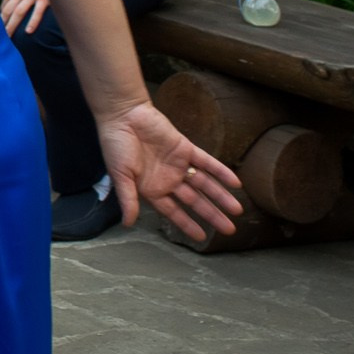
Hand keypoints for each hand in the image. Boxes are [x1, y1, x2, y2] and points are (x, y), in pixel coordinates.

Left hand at [0, 0, 48, 34]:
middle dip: (3, 23)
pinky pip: (37, 12)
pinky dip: (32, 22)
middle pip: (8, 10)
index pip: (4, 4)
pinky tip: (28, 31)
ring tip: (8, 36)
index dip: (1, 16)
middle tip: (0, 35)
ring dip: (12, 25)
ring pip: (19, 12)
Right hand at [97, 102, 243, 240]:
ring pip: (204, 184)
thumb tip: (128, 224)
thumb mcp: (120, 175)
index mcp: (151, 189)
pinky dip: (221, 172)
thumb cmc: (116, 146)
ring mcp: (179, 164)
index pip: (174, 211)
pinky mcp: (186, 148)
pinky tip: (235, 183)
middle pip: (195, 201)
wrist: (123, 115)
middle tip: (229, 230)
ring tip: (237, 210)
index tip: (202, 238)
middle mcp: (168, 179)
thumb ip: (128, 199)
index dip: (187, 225)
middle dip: (212, 215)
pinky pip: (207, 162)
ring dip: (221, 196)